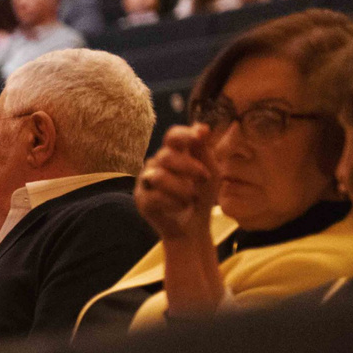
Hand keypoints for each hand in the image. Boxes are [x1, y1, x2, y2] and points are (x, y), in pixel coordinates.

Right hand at [135, 125, 217, 244]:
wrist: (193, 226)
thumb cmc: (202, 196)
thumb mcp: (211, 171)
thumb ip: (204, 151)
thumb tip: (201, 127)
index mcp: (174, 153)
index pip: (173, 136)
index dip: (184, 135)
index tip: (199, 137)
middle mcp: (157, 164)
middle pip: (167, 156)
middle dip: (190, 167)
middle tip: (205, 179)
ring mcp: (146, 181)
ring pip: (159, 177)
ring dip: (182, 188)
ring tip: (191, 198)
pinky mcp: (141, 199)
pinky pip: (155, 197)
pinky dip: (173, 203)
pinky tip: (180, 206)